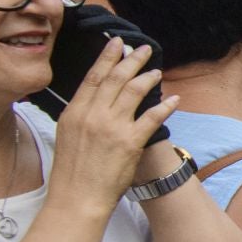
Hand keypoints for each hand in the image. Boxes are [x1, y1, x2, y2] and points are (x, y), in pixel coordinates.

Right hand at [47, 37, 183, 214]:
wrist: (76, 197)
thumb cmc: (71, 170)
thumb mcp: (67, 134)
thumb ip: (81, 114)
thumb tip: (96, 97)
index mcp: (75, 112)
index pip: (94, 77)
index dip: (107, 57)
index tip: (117, 43)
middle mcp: (93, 115)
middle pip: (116, 79)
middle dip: (132, 60)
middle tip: (144, 49)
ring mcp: (112, 127)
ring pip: (134, 92)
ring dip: (148, 79)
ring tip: (156, 72)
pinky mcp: (130, 142)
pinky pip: (152, 117)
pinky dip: (165, 106)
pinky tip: (174, 100)